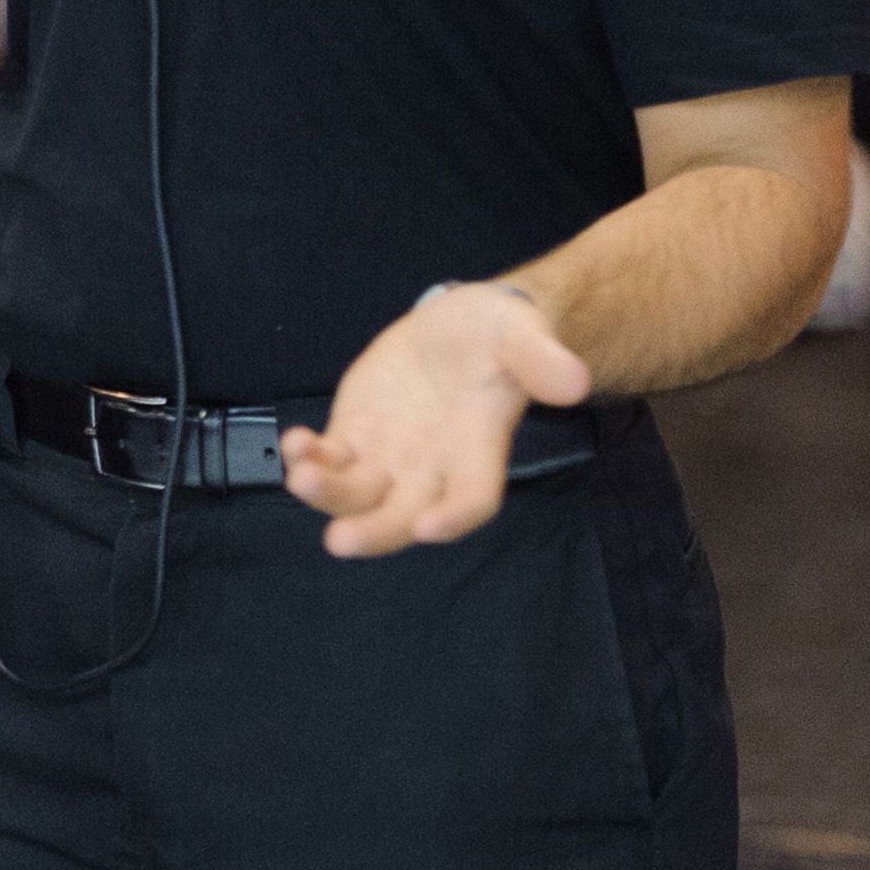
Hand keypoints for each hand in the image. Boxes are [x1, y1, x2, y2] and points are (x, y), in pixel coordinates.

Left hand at [279, 283, 593, 559]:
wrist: (458, 328)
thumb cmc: (498, 336)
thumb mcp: (522, 334)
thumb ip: (541, 360)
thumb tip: (574, 380)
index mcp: (479, 449)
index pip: (474, 498)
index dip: (455, 516)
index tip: (429, 527)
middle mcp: (432, 468)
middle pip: (404, 516)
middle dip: (374, 532)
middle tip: (340, 541)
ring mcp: (390, 457)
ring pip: (356, 495)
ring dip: (328, 494)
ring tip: (302, 475)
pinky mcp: (356, 436)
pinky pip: (329, 459)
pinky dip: (309, 457)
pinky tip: (295, 444)